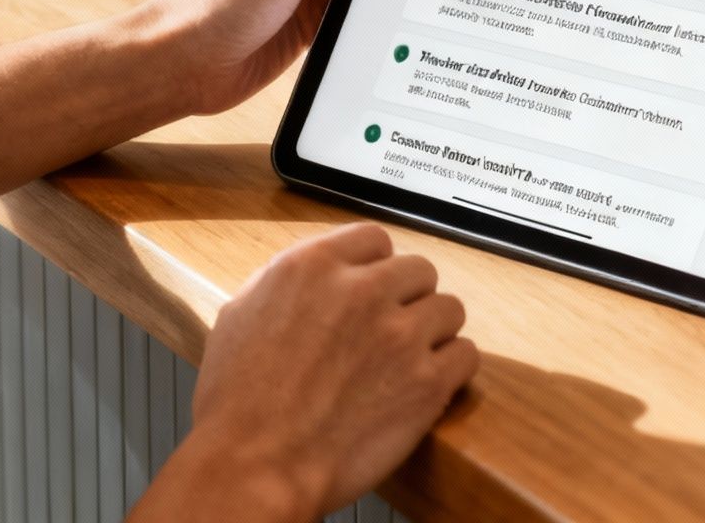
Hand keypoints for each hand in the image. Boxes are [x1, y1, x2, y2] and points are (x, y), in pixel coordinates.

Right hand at [133, 225, 478, 521]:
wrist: (256, 465)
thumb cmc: (238, 404)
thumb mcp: (238, 315)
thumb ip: (283, 285)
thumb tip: (309, 281)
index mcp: (312, 267)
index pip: (374, 239)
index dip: (376, 266)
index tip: (375, 287)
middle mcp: (361, 291)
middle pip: (418, 270)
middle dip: (407, 297)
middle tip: (392, 328)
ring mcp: (400, 335)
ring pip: (448, 309)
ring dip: (433, 331)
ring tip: (411, 358)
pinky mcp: (427, 382)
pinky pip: (466, 354)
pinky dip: (452, 368)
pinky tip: (429, 382)